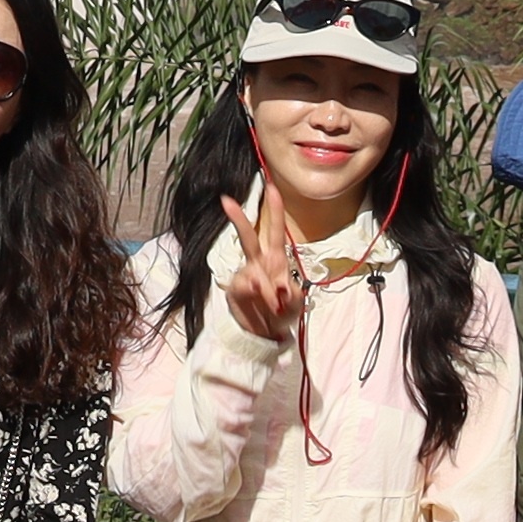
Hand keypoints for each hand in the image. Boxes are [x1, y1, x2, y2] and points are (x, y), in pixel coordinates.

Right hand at [217, 186, 306, 343]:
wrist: (264, 334)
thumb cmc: (282, 313)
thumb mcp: (296, 304)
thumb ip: (292, 294)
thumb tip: (280, 287)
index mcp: (276, 259)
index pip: (276, 230)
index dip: (275, 209)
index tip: (271, 187)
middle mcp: (259, 263)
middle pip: (249, 236)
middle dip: (239, 218)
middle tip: (226, 200)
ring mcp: (246, 276)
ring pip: (252, 272)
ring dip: (265, 288)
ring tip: (275, 306)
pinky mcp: (236, 290)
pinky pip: (245, 289)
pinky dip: (257, 297)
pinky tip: (262, 303)